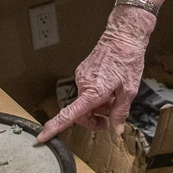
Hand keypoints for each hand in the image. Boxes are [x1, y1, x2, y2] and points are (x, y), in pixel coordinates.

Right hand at [37, 7, 154, 141]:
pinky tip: (111, 88)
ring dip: (98, 105)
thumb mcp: (129, 90)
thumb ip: (120, 112)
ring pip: (85, 100)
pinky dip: (97, 94)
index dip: (55, 127)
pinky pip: (87, 89)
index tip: (43, 136)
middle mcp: (83, 83)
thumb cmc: (128, 60)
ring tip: (116, 98)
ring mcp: (82, 76)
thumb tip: (116, 129)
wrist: (124, 35)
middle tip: (110, 120)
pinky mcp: (83, 70)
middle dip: (94, 119)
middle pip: (81, 112)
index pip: (69, 114)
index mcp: (93, 91)